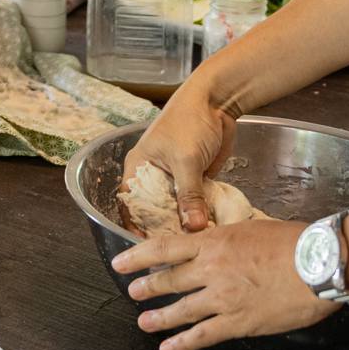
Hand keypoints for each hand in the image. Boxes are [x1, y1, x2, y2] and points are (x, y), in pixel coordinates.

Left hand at [111, 220, 337, 349]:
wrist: (319, 263)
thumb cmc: (294, 242)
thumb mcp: (250, 229)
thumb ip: (227, 240)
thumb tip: (215, 243)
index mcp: (213, 242)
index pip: (163, 248)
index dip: (137, 256)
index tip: (120, 262)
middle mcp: (211, 269)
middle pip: (168, 280)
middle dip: (147, 288)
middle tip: (133, 292)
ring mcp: (223, 298)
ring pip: (181, 310)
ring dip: (159, 318)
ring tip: (144, 323)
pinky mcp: (239, 322)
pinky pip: (203, 335)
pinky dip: (183, 343)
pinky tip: (168, 349)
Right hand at [129, 74, 240, 231]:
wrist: (217, 101)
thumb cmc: (190, 121)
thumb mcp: (186, 159)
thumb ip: (189, 194)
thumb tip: (193, 227)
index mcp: (139, 167)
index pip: (131, 202)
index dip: (136, 223)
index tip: (148, 243)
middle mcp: (154, 175)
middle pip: (155, 209)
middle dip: (165, 227)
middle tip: (177, 247)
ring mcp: (176, 178)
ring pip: (177, 208)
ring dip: (186, 222)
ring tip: (195, 243)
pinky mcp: (196, 179)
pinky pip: (196, 202)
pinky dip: (201, 214)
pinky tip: (210, 228)